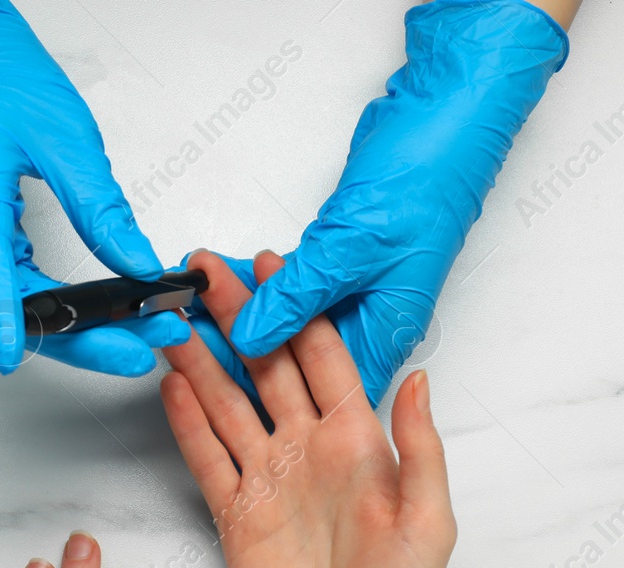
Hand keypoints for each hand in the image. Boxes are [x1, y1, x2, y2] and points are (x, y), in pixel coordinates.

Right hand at [0, 0, 188, 376]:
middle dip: (84, 335)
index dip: (1, 319)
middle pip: (16, 303)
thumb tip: (138, 264)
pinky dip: (59, 300)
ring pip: (18, 300)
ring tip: (140, 329)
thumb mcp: (62, 135)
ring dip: (78, 322)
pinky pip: (13, 282)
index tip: (9, 357)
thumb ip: (100, 206)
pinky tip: (100, 308)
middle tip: (146, 346)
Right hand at [159, 252, 455, 567]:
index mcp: (360, 444)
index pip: (322, 359)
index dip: (296, 310)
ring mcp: (270, 480)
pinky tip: (171, 384)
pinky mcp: (236, 516)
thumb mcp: (430, 523)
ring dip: (201, 362)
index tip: (270, 266)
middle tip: (205, 272)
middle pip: (267, 368)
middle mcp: (310, 452)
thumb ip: (420, 449)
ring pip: (228, 404)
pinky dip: (186, 419)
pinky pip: (206, 456)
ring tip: (173, 319)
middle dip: (237, 317)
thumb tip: (419, 378)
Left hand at [197, 0, 568, 404]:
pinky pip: (284, 286)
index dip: (263, 391)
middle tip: (180, 333)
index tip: (209, 380)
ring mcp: (351, 295)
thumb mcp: (350, 250)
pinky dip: (251, 280)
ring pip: (283, 319)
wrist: (443, 121)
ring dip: (236, 307)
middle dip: (235, 345)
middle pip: (292, 358)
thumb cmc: (422, 184)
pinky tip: (212, 275)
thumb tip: (250, 338)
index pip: (316, 389)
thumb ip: (297, 299)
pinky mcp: (336, 265)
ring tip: (185, 299)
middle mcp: (367, 323)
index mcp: (384, 335)